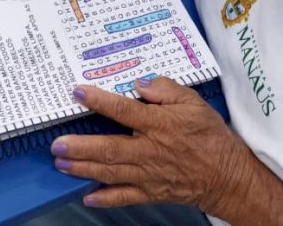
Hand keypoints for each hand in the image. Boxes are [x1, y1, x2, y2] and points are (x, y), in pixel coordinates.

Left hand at [51, 79, 244, 211]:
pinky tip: (86, 195)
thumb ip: (165, 89)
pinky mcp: (150, 192)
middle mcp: (149, 150)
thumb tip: (139, 84)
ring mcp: (148, 174)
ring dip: (83, 168)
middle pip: (109, 148)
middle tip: (56, 143)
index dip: (100, 101)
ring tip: (60, 163)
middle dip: (80, 147)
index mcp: (159, 124)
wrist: (226, 175)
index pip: (124, 111)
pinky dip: (104, 198)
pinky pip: (124, 196)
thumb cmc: (208, 134)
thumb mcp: (192, 101)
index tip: (78, 92)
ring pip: (110, 172)